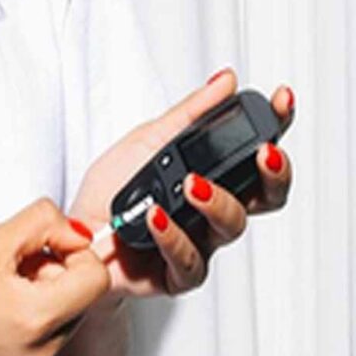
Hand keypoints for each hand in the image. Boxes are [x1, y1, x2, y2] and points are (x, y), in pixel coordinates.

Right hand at [0, 198, 108, 355]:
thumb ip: (44, 222)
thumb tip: (77, 232)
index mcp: (34, 318)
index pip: (96, 279)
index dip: (75, 255)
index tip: (49, 250)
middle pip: (81, 302)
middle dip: (55, 278)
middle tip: (16, 271)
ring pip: (64, 324)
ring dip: (43, 303)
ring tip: (2, 296)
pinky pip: (43, 349)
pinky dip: (29, 329)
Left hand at [70, 69, 293, 296]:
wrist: (74, 236)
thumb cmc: (111, 194)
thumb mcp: (147, 140)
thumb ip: (189, 114)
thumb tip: (225, 81)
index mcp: (211, 176)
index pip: (256, 152)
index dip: (277, 127)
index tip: (282, 100)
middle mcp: (212, 210)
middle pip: (266, 197)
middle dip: (274, 173)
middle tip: (264, 154)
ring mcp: (199, 241)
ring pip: (232, 226)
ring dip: (217, 201)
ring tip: (192, 184)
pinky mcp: (177, 274)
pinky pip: (190, 261)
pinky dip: (173, 236)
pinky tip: (158, 216)